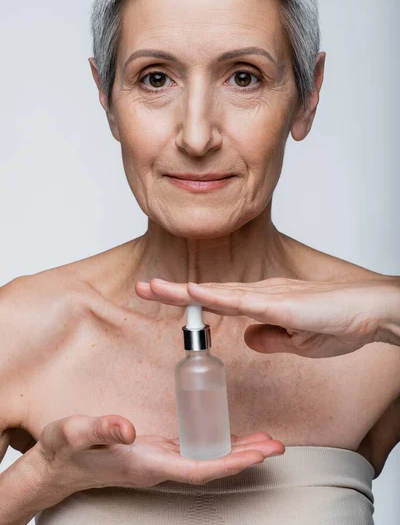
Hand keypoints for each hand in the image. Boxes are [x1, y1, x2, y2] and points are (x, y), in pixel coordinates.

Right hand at [34, 413, 284, 501]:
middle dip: (245, 458)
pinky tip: (231, 437)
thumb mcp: (76, 433)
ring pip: (207, 459)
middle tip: (276, 446)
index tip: (256, 456)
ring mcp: (159, 460)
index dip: (228, 463)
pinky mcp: (157, 451)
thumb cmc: (66, 450)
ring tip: (266, 441)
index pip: (197, 469)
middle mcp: (159, 466)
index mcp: (147, 464)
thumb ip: (101, 428)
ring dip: (237, 451)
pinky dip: (218, 444)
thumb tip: (129, 428)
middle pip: (211, 466)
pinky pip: (196, 450)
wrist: (56, 465)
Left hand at [135, 276, 399, 357]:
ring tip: (153, 287)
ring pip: (218, 291)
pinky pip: (240, 300)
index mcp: (264, 302)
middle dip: (175, 291)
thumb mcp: (298, 341)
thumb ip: (270, 337)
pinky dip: (214, 296)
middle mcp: (261, 293)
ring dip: (184, 291)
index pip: (220, 300)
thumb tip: (245, 338)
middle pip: (210, 292)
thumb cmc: (341, 322)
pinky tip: (192, 292)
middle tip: (144, 287)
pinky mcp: (281, 302)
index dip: (191, 299)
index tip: (165, 296)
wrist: (371, 312)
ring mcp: (269, 295)